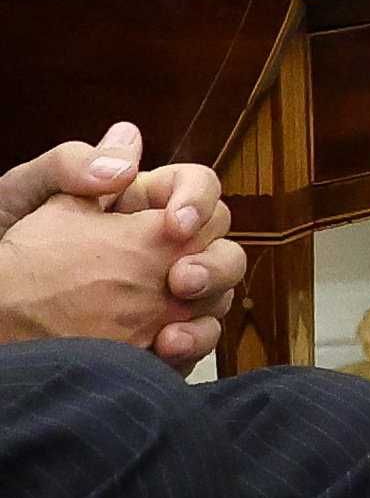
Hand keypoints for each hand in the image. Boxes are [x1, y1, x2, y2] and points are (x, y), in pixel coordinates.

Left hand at [0, 127, 247, 366]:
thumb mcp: (20, 196)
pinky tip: (165, 348)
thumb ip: (70, 165)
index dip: (198, 200)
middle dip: (214, 261)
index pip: (194, 187)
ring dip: (210, 303)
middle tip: (180, 280)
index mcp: (136, 205)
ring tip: (172, 327)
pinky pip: (199, 338)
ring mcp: (164, 295)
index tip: (176, 224)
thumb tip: (128, 149)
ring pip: (220, 292)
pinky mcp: (160, 337)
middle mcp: (159, 248)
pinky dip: (193, 343)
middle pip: (221, 242)